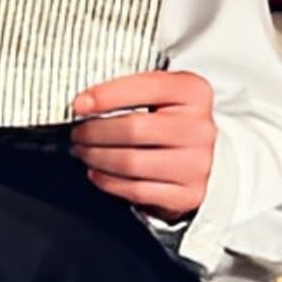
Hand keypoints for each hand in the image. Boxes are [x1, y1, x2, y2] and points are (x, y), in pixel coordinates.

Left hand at [71, 70, 215, 222]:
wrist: (205, 159)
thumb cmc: (173, 123)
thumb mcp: (164, 96)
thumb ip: (133, 91)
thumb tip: (85, 101)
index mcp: (194, 92)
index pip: (146, 87)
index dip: (106, 96)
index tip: (78, 104)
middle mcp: (200, 127)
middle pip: (133, 129)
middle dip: (94, 132)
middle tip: (76, 133)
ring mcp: (197, 163)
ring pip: (131, 163)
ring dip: (96, 157)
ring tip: (83, 151)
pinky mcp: (188, 194)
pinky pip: (137, 190)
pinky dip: (108, 182)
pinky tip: (97, 172)